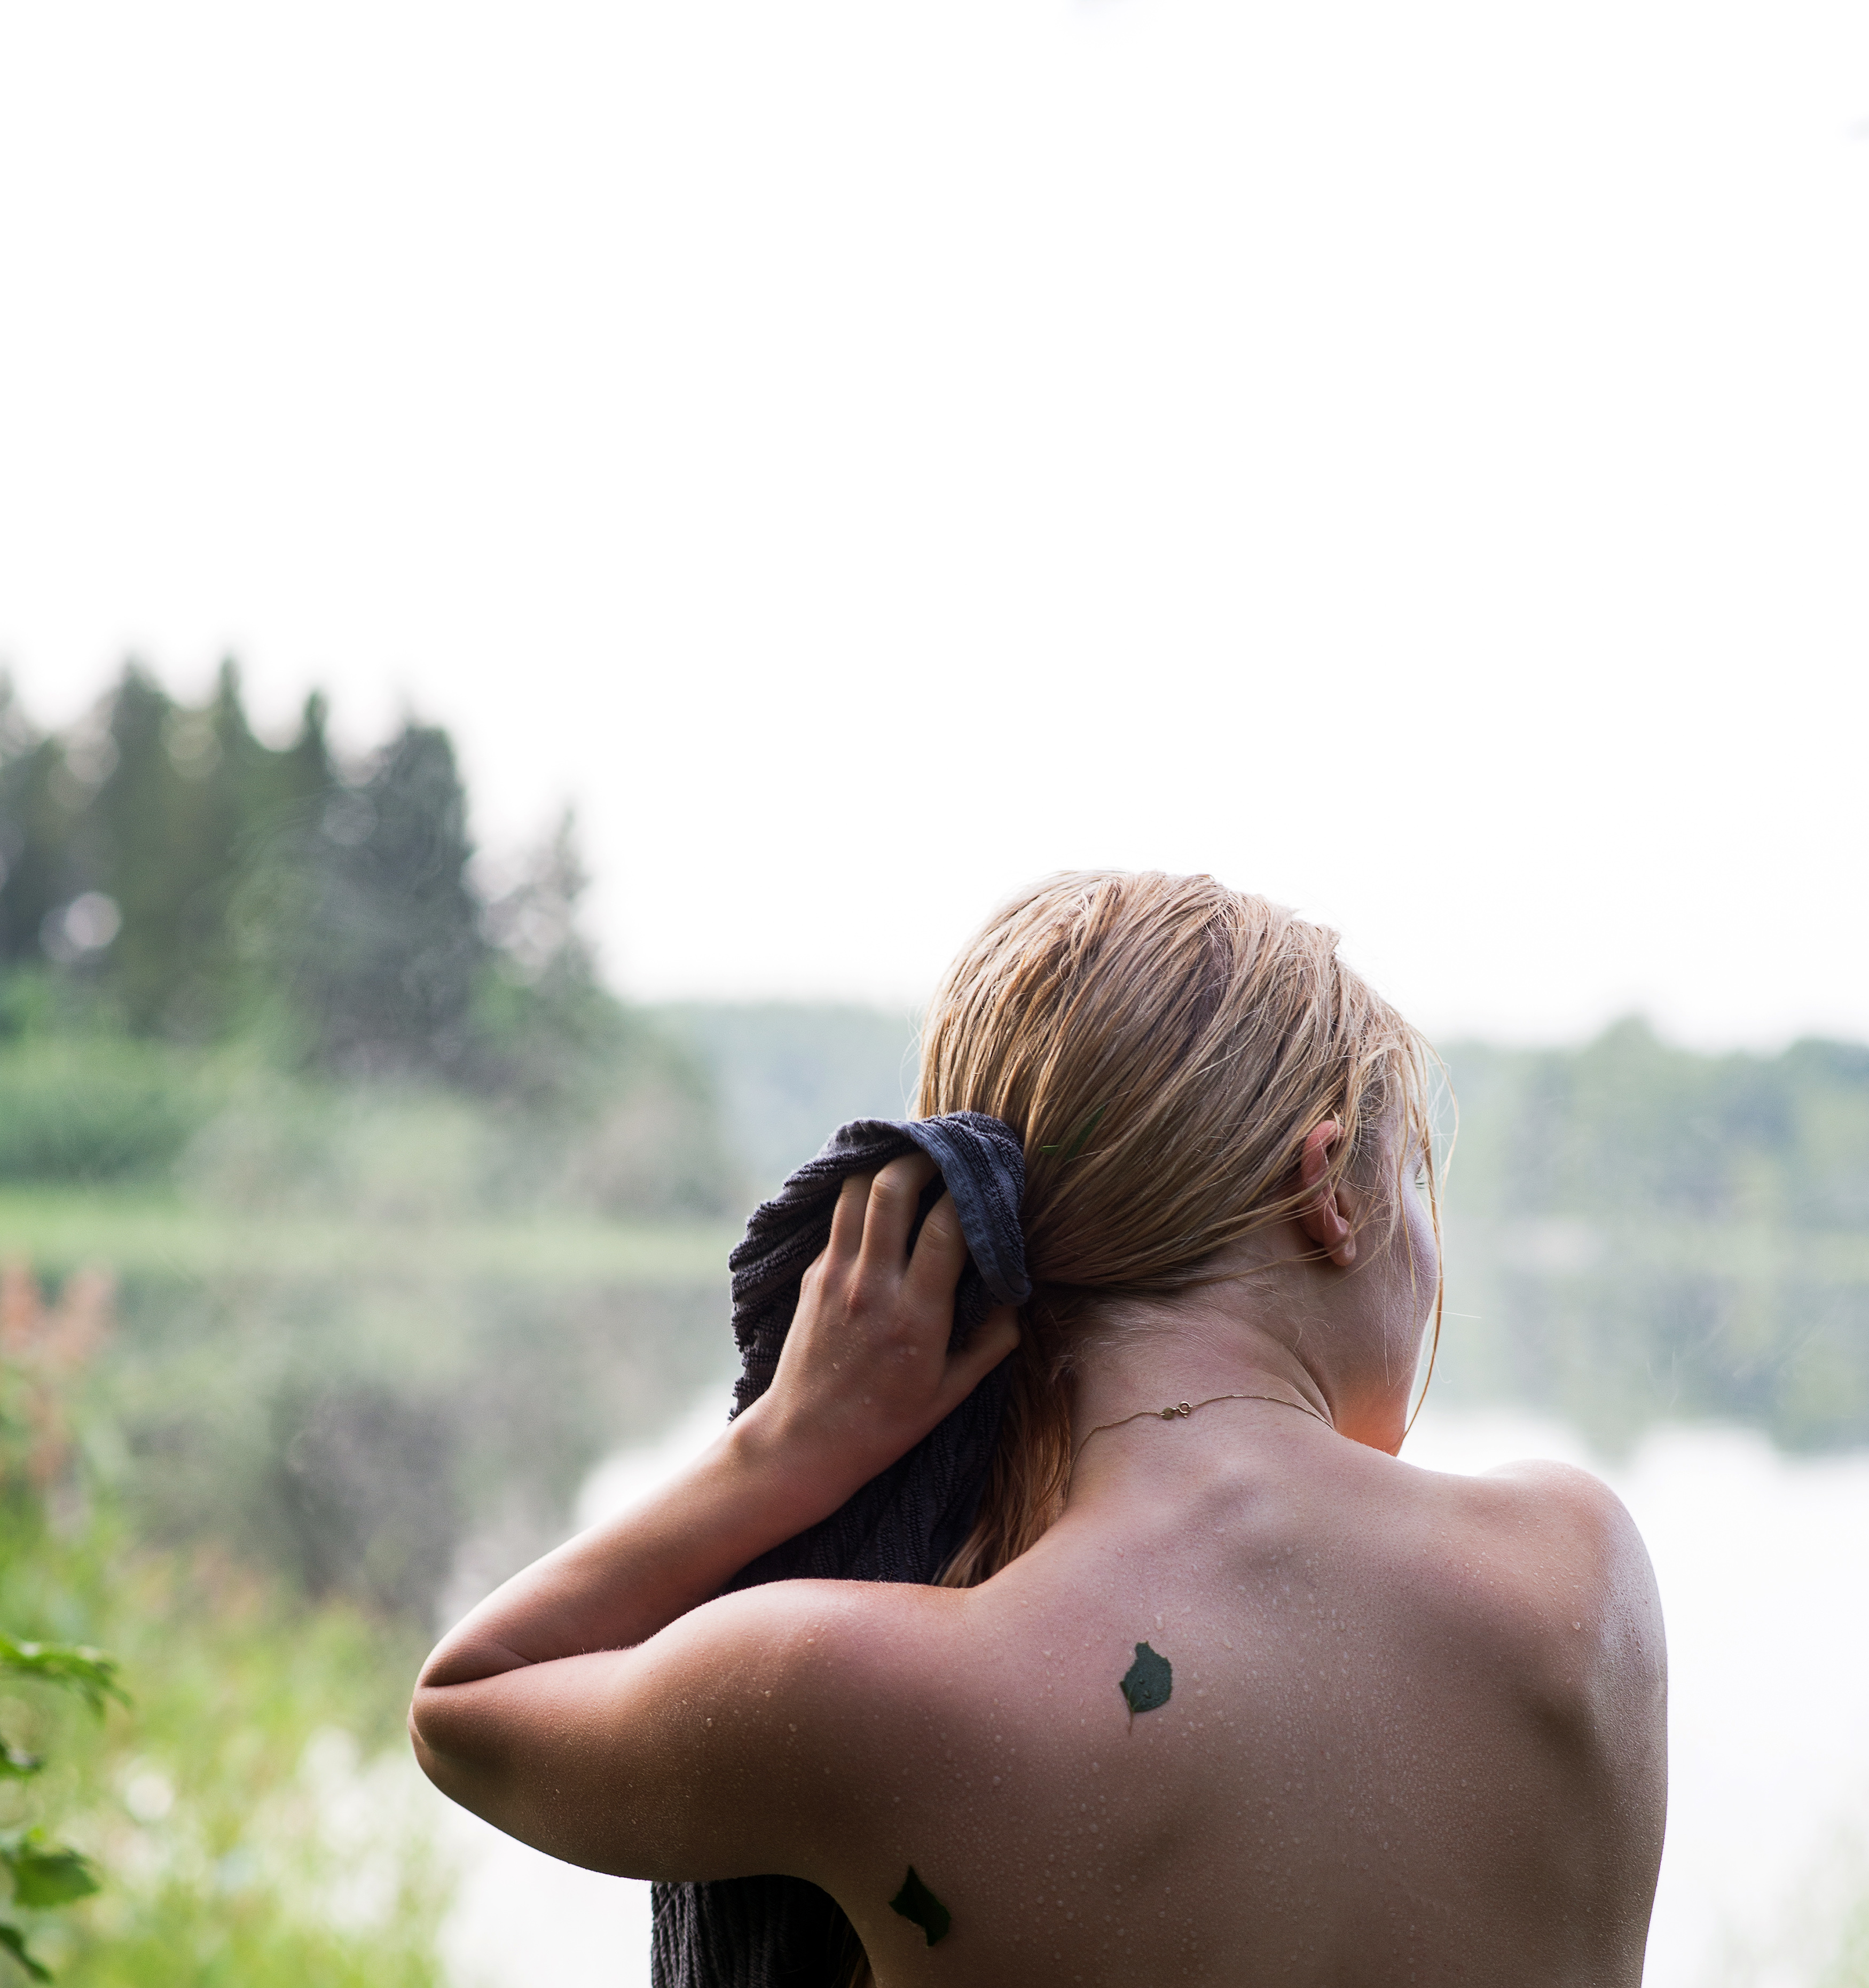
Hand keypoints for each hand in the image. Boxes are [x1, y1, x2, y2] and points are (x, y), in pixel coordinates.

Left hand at [743, 1153, 1019, 1503]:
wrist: (805, 1440)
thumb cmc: (886, 1424)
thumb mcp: (952, 1394)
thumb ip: (992, 1342)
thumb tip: (1017, 1295)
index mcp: (916, 1317)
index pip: (945, 1228)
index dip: (969, 1192)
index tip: (989, 1177)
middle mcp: (872, 1287)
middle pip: (891, 1190)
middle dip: (924, 1157)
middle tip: (947, 1149)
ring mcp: (836, 1276)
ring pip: (855, 1191)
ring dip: (887, 1165)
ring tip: (913, 1158)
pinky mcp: (814, 1275)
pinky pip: (838, 1216)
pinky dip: (860, 1193)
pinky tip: (881, 1192)